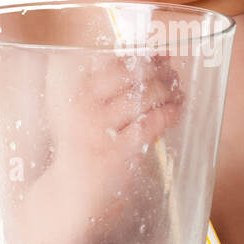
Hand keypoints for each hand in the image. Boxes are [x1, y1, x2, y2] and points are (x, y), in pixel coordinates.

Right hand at [42, 47, 183, 211]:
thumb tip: (157, 54)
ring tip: (175, 91)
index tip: (157, 53)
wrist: (70, 191)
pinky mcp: (115, 152)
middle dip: (156, 69)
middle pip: (129, 72)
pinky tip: (175, 112)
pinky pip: (151, 123)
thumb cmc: (83, 142)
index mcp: (68, 88)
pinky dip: (169, 113)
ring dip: (166, 90)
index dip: (140, 52)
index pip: (110, 57)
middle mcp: (79, 105)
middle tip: (170, 73)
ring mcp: (96, 129)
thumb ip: (111, 81)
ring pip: (143, 95)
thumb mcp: (82, 107)